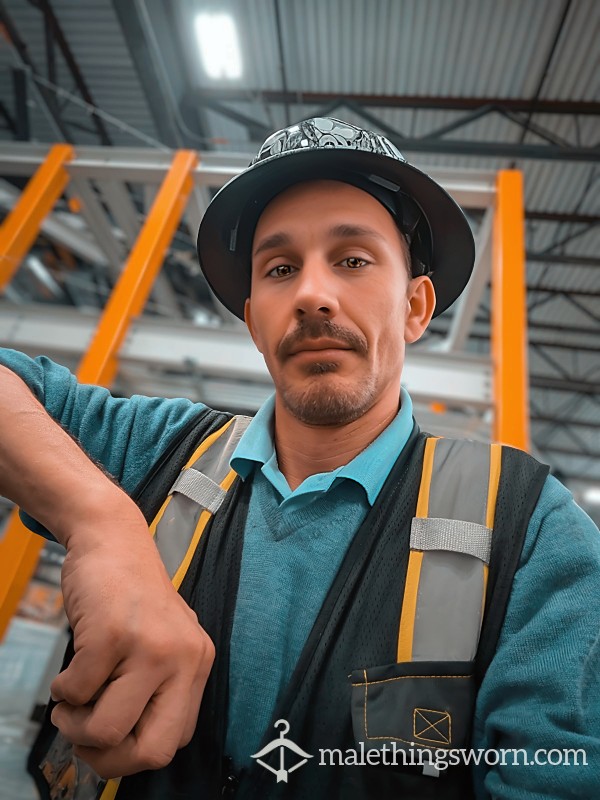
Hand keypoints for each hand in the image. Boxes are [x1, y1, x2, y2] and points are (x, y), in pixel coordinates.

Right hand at [49, 503, 214, 778]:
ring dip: (75, 726)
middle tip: (84, 737)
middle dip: (108, 760)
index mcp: (197, 664)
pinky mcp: (113, 633)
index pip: (175, 742)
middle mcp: (184, 657)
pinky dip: (62, 691)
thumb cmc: (130, 598)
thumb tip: (126, 751)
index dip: (134, 755)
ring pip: (107, 730)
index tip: (109, 741)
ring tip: (70, 702)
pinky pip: (77, 693)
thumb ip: (157, 689)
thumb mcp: (163, 643)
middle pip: (152, 751)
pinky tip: (68, 671)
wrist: (112, 539)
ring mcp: (150, 645)